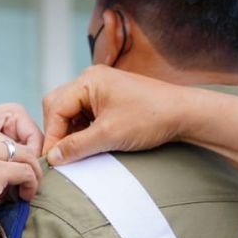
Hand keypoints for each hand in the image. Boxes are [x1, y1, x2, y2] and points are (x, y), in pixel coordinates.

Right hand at [0, 125, 41, 230]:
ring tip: (28, 187)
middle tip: (23, 179)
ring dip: (30, 171)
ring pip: (23, 154)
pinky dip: (31, 183)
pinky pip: (25, 171)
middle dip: (20, 160)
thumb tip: (0, 170)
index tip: (9, 170)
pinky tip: (26, 195)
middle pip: (8, 143)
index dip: (4, 154)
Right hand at [42, 66, 187, 165]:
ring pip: (71, 110)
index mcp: (88, 80)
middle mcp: (91, 78)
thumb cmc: (150, 118)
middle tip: (60, 155)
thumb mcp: (108, 136)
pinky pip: (85, 112)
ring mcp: (101, 86)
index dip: (51, 135)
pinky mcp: (110, 97)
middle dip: (57, 131)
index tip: (51, 159)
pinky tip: (89, 142)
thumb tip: (52, 158)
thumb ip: (76, 147)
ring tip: (75, 151)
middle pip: (58, 105)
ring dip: (70, 131)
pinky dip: (82, 128)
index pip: (56, 108)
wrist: (186, 114)